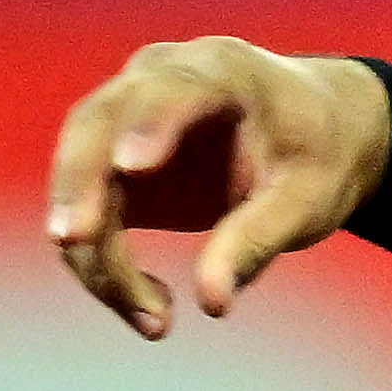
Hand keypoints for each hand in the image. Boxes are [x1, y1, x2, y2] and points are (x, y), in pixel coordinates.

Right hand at [45, 39, 391, 337]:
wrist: (310, 136)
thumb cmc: (316, 155)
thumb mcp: (309, 199)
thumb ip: (260, 240)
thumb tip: (212, 303)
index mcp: (222, 69)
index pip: (175, 86)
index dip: (149, 122)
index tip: (131, 166)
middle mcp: (157, 80)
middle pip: (96, 126)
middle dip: (79, 187)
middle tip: (74, 242)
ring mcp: (124, 119)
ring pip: (78, 177)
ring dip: (96, 254)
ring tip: (157, 321)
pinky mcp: (109, 166)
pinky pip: (85, 216)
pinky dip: (104, 269)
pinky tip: (154, 313)